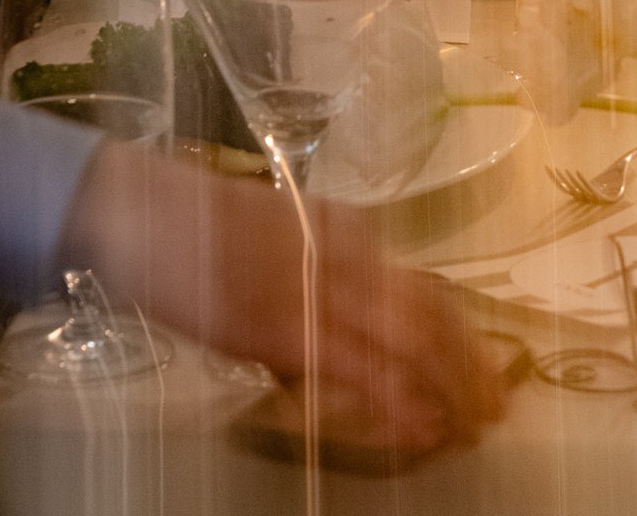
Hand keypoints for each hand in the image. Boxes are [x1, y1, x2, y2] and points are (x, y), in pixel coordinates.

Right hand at [65, 146, 509, 452]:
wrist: (139, 208)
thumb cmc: (190, 228)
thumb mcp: (267, 239)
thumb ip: (304, 274)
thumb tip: (314, 334)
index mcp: (345, 233)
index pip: (422, 288)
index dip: (460, 333)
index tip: (484, 368)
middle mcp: (347, 256)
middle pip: (432, 312)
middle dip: (471, 364)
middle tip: (497, 404)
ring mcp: (319, 291)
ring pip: (412, 339)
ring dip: (451, 385)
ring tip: (476, 421)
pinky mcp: (287, 329)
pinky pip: (361, 370)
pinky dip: (399, 402)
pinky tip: (422, 427)